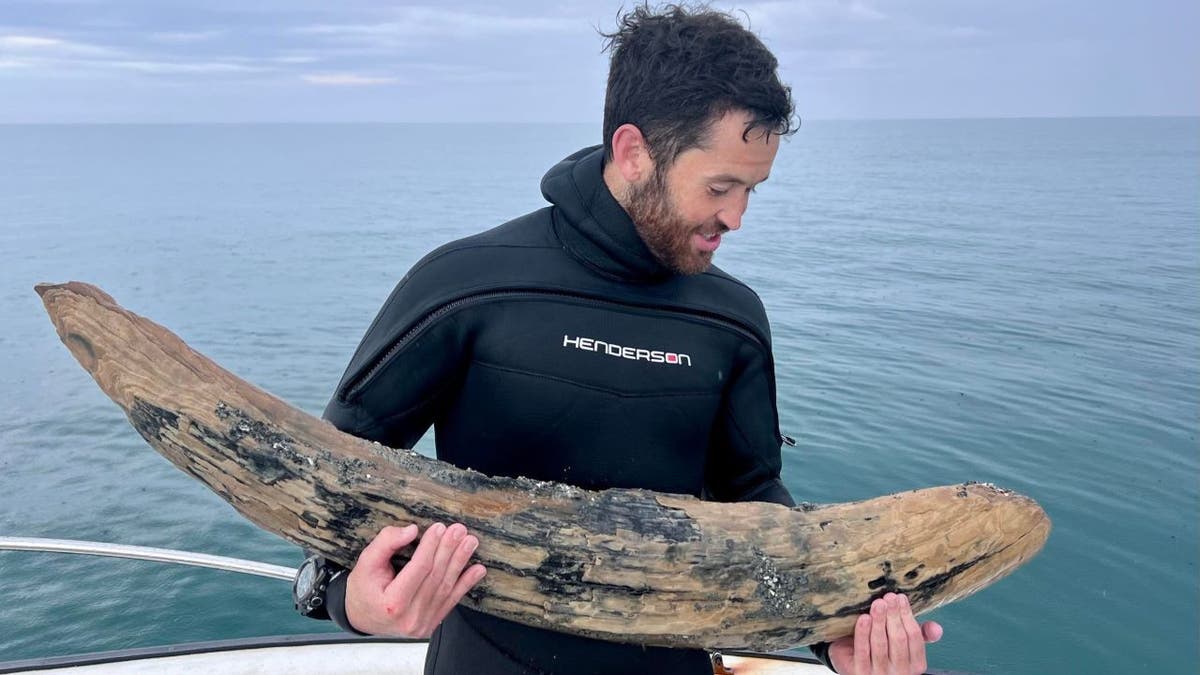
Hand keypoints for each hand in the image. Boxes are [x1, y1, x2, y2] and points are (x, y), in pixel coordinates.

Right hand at [344, 523, 486, 636]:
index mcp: (392, 603)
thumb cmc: (362, 589)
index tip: (439, 527)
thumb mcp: (365, 563)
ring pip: (446, 588)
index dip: (431, 547)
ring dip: (460, 563)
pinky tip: (478, 570)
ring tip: (470, 543)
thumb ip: (386, 544)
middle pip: (435, 577)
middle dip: (449, 550)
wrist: (361, 618)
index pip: (419, 569)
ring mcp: (422, 624)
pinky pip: (451, 601)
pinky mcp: (431, 624)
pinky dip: (466, 584)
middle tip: (460, 530)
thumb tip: (411, 531)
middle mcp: (410, 617)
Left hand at [829, 593, 942, 674]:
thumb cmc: (883, 650)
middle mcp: (900, 672)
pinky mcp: (860, 673)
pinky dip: (863, 633)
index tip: (900, 598)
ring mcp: (880, 674)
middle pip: (898, 639)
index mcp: (915, 664)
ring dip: (879, 621)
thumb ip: (920, 634)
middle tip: (889, 597)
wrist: (856, 665)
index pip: (915, 637)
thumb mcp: (905, 645)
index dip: (908, 616)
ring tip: (878, 604)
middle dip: (894, 615)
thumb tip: (937, 628)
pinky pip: (862, 651)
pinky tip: (864, 618)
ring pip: (880, 644)